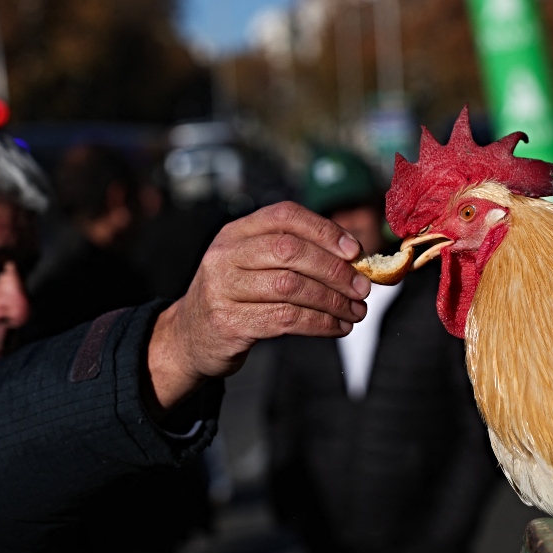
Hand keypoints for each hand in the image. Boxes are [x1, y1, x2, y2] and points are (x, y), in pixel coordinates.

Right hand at [147, 201, 369, 410]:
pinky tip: (337, 327)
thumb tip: (354, 259)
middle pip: (290, 251)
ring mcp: (223, 289)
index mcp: (235, 233)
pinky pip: (286, 319)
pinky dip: (320, 323)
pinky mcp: (230, 323)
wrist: (190, 336)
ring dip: (332, 301)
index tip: (354, 251)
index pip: (284, 216)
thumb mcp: (252, 264)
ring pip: (291, 287)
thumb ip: (292, 254)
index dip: (324, 230)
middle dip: (334, 270)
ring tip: (356, 311)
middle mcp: (225, 256)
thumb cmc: (236, 297)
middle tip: (362, 288)